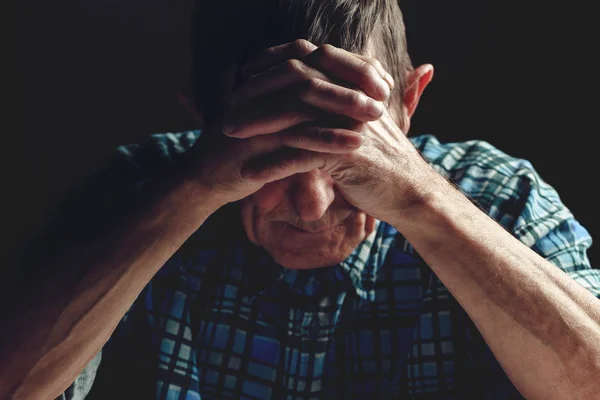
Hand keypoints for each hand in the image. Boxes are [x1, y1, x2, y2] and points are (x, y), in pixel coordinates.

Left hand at [224, 40, 434, 222]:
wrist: (410, 192)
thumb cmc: (380, 162)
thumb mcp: (362, 124)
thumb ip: (340, 103)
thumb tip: (311, 93)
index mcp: (356, 85)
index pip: (310, 57)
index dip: (275, 59)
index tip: (247, 71)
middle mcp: (354, 97)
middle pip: (296, 81)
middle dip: (258, 90)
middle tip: (228, 103)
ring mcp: (352, 123)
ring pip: (294, 116)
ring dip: (256, 125)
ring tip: (229, 135)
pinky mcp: (349, 154)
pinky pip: (301, 156)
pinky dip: (272, 165)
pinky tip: (250, 174)